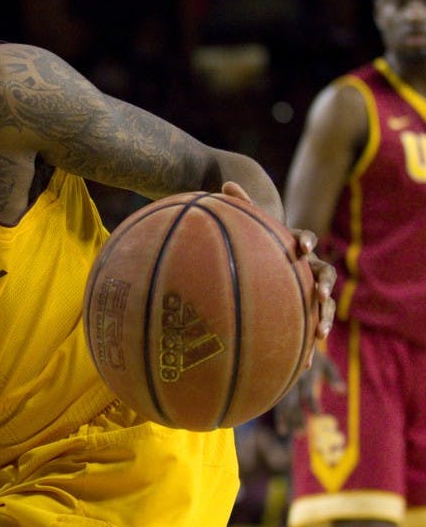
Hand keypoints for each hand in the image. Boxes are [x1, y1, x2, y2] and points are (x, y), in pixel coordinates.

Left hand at [221, 181, 336, 340]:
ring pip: (324, 306)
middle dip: (324, 285)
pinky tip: (301, 365)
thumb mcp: (248, 225)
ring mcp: (308, 295)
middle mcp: (307, 270)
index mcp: (295, 248)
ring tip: (319, 333)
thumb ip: (241, 206)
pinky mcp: (303, 316)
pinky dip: (307, 348)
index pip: (306, 240)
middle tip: (320, 293)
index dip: (305, 242)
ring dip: (324, 318)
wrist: (265, 268)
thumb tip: (226, 183)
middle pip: (323, 275)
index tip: (299, 247)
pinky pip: (308, 332)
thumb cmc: (255, 243)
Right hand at [274, 346, 344, 435]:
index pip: (308, 393)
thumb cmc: (313, 353)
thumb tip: (341, 392)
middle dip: (297, 417)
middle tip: (302, 433)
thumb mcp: (325, 362)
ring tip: (293, 434)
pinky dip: (280, 416)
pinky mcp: (277, 386)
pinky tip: (282, 429)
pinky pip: (277, 403)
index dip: (313, 404)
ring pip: (284, 404)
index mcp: (304, 375)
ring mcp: (283, 384)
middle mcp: (292, 381)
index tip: (317, 416)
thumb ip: (333, 377)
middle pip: (294, 402)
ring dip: (288, 419)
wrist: (291, 340)